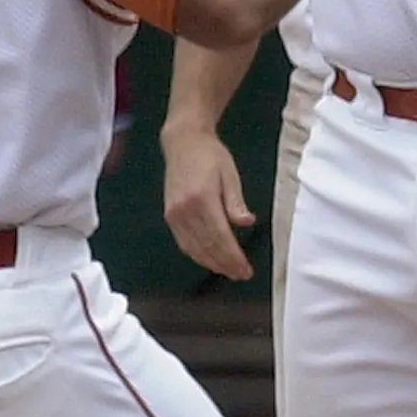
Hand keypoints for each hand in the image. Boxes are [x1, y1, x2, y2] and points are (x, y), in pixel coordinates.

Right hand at [163, 129, 256, 280]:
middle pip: (207, 247)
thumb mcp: (230, 175)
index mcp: (202, 198)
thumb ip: (236, 202)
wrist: (183, 142)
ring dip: (212, 264)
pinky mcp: (169, 216)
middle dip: (225, 265)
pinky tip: (210, 260)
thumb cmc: (210, 155)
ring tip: (229, 272)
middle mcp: (184, 210)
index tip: (246, 269)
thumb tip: (246, 222)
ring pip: (194, 249)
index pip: (220, 237)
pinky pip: (184, 243)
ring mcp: (174, 215)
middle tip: (241, 275)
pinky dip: (197, 255)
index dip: (234, 257)